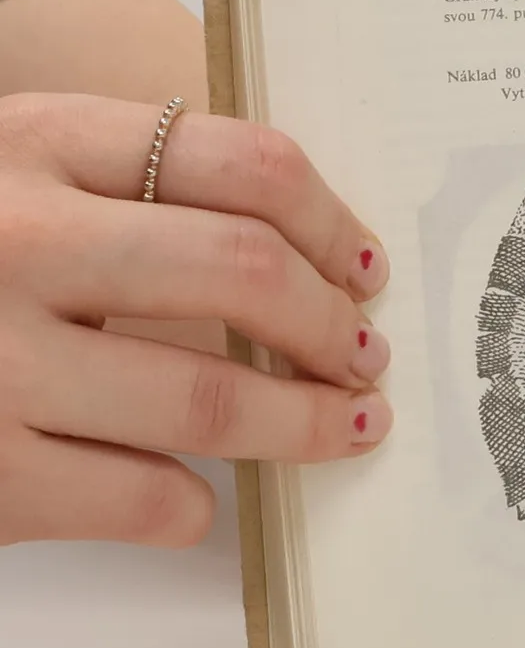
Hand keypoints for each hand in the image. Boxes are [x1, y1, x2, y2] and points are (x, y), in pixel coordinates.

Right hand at [0, 94, 392, 546]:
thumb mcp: (13, 176)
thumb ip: (127, 186)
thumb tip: (308, 251)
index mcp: (31, 143)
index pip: (240, 162)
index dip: (331, 221)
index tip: (364, 267)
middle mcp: (12, 240)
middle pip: (242, 272)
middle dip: (332, 325)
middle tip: (366, 356)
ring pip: (209, 398)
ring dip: (305, 423)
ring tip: (345, 426)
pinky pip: (145, 498)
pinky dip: (194, 504)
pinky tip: (198, 496)